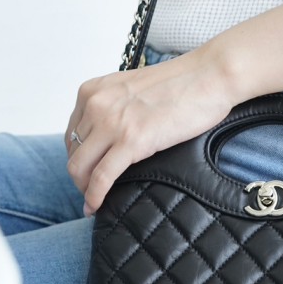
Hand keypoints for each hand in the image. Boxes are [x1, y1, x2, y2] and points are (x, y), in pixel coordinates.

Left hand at [65, 51, 233, 215]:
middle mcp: (96, 105)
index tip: (88, 169)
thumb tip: (117, 134)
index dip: (78, 155)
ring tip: (93, 201)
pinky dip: (94, 196)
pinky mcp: (132, 141)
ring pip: (80, 167)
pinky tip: (95, 207)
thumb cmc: (185, 83)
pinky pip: (101, 177)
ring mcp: (112, 123)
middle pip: (74, 151)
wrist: (210, 76)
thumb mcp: (135, 89)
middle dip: (79, 175)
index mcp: (94, 90)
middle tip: (90, 190)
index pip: (72, 132)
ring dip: (84, 188)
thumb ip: (118, 107)